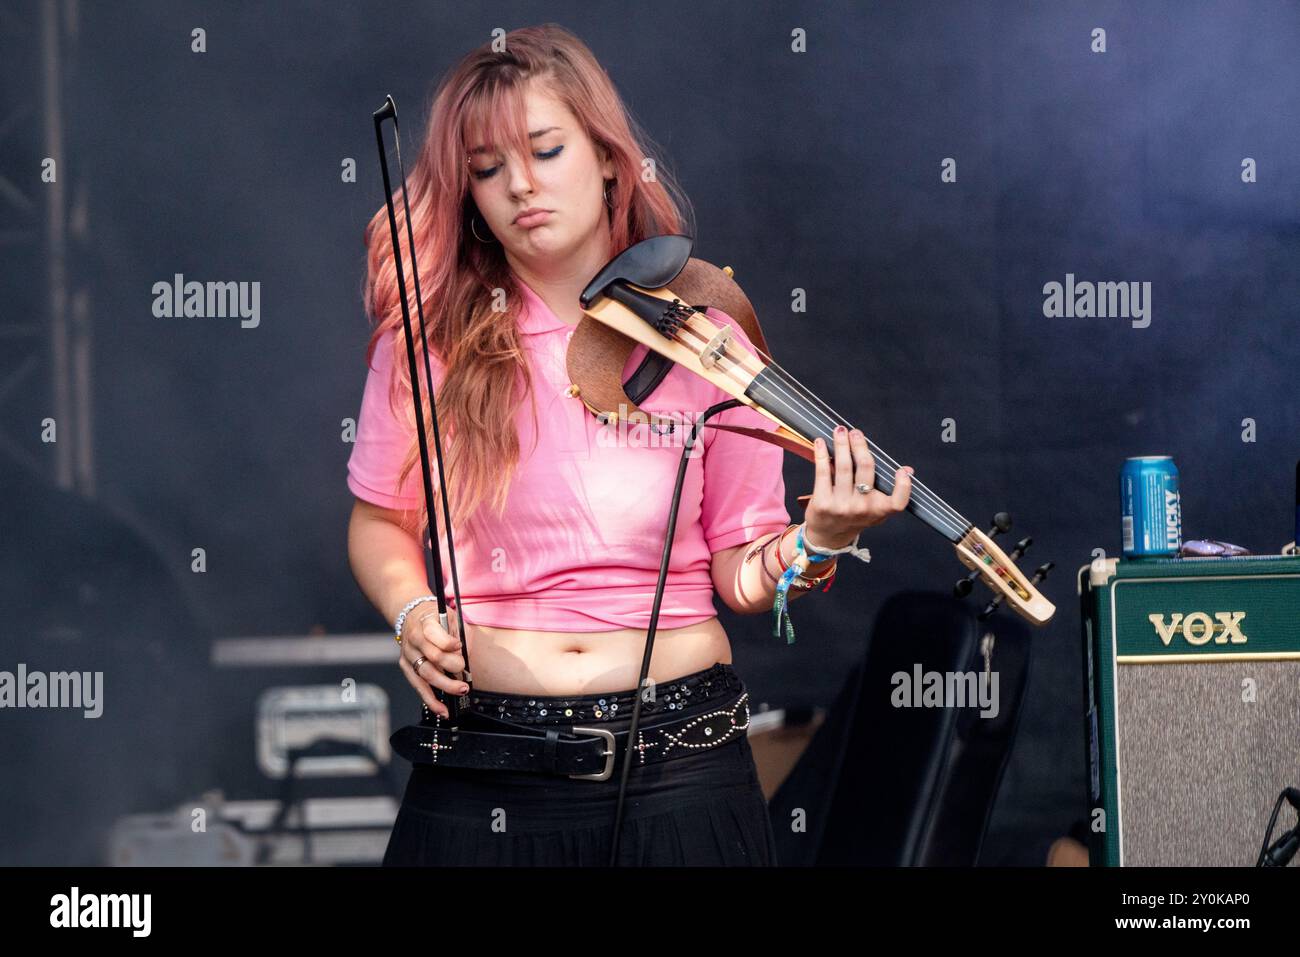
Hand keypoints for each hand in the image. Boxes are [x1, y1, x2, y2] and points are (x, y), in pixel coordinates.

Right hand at [397, 602, 467, 718]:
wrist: (413, 616)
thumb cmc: (437, 619)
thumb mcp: (452, 617)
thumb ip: (462, 635)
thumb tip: (466, 657)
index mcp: (425, 623)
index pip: (434, 634)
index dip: (449, 643)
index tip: (459, 646)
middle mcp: (414, 639)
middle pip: (433, 657)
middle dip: (452, 666)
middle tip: (464, 670)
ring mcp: (409, 654)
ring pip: (426, 674)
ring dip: (445, 686)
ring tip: (461, 690)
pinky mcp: (406, 667)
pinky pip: (418, 686)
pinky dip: (431, 700)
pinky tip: (442, 709)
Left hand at [804, 426, 912, 548]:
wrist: (829, 536)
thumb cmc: (855, 516)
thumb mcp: (877, 508)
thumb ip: (891, 491)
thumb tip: (908, 471)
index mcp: (880, 510)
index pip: (898, 501)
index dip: (903, 486)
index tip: (902, 470)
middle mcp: (862, 508)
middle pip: (865, 469)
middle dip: (860, 446)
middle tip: (855, 433)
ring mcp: (842, 506)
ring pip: (844, 467)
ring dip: (841, 444)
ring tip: (839, 431)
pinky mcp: (823, 503)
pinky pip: (823, 472)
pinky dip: (822, 454)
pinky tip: (820, 443)